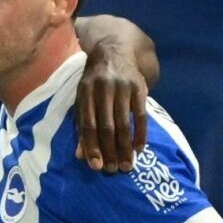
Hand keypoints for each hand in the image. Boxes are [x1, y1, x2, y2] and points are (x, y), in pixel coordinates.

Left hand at [75, 42, 148, 172]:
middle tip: (113, 170)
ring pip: (124, 123)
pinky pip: (141, 116)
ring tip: (127, 165)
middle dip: (109, 150)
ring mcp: (123, 88)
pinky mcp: (140, 88)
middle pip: (106, 126)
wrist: (114, 52)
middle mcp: (103, 89)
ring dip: (125, 147)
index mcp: (85, 92)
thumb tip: (81, 156)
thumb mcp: (83, 99)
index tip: (95, 166)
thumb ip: (81, 126)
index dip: (91, 146)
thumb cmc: (94, 83)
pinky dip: (140, 134)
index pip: (88, 124)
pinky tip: (139, 149)